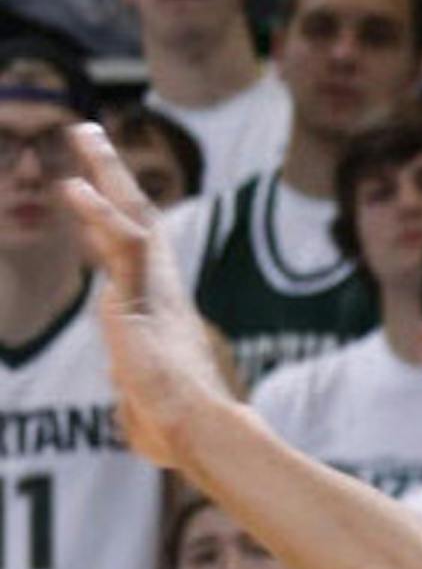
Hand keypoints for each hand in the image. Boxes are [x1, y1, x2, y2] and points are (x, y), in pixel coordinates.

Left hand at [59, 126, 235, 469]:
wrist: (199, 432)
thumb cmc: (180, 435)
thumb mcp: (146, 415)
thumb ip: (134, 403)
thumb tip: (133, 413)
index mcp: (162, 312)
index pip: (135, 254)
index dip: (113, 218)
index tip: (94, 188)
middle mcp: (161, 291)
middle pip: (138, 219)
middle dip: (114, 177)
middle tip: (92, 135)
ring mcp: (153, 289)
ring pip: (133, 217)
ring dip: (107, 174)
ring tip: (85, 134)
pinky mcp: (143, 295)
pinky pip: (123, 244)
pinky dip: (99, 216)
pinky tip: (74, 189)